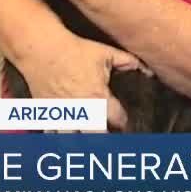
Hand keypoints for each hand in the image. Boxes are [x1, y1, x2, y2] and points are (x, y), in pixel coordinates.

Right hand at [17, 32, 146, 130]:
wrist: (43, 49)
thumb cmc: (75, 50)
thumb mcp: (106, 53)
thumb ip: (129, 63)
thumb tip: (147, 69)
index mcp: (99, 98)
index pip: (118, 120)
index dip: (123, 121)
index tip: (123, 121)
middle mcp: (81, 111)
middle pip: (98, 137)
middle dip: (106, 138)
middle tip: (109, 136)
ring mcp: (62, 115)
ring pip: (73, 141)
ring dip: (82, 142)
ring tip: (87, 140)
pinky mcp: (46, 114)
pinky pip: (52, 135)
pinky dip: (59, 138)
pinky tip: (65, 138)